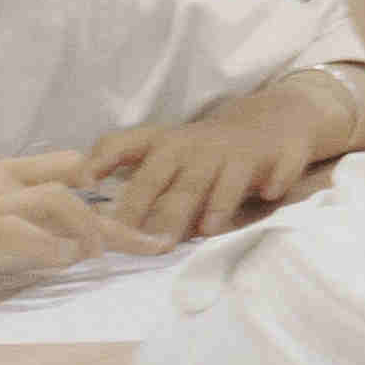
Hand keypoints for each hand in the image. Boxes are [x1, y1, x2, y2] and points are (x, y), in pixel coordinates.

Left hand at [85, 72, 364, 242]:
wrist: (274, 121)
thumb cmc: (207, 147)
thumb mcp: (165, 150)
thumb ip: (128, 172)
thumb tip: (85, 212)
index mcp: (164, 144)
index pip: (124, 144)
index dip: (102, 160)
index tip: (85, 183)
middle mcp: (197, 147)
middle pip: (171, 178)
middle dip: (155, 209)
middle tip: (143, 243)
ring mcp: (239, 153)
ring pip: (222, 181)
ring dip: (215, 203)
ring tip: (205, 230)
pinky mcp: (278, 157)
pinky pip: (275, 172)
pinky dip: (272, 182)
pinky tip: (268, 193)